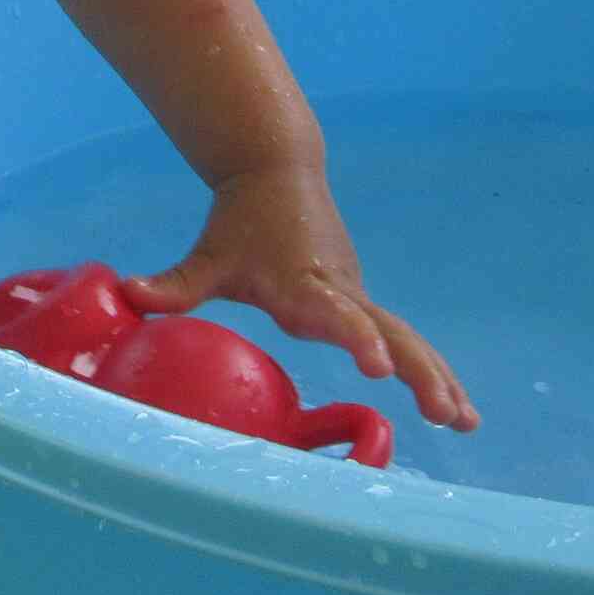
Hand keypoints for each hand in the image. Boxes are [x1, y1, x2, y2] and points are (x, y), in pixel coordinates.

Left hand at [123, 160, 477, 429]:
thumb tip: (127, 295)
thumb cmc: (240, 223)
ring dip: (437, 377)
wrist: (276, 173)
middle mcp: (340, 291)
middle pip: (389, 333)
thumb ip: (174, 284)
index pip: (334, 315)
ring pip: (406, 339)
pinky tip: (456, 405)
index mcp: (304, 284)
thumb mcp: (208, 257)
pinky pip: (403, 338)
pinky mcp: (361, 300)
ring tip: (466, 421)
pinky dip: (430, 369)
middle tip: (445, 412)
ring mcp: (357, 295)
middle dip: (418, 373)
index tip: (375, 366)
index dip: (354, 339)